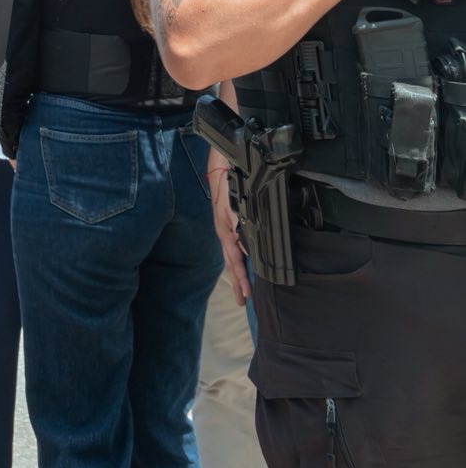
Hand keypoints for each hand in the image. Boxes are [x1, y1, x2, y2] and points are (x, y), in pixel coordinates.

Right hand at [208, 164, 249, 305]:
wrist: (221, 166)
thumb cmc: (227, 184)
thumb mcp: (233, 205)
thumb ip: (238, 225)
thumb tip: (243, 246)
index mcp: (226, 232)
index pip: (235, 261)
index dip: (241, 278)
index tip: (247, 295)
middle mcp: (225, 232)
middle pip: (231, 263)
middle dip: (237, 282)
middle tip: (242, 301)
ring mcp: (225, 228)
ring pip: (231, 256)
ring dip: (236, 273)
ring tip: (241, 288)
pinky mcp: (228, 222)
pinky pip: (232, 247)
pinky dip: (236, 260)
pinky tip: (240, 261)